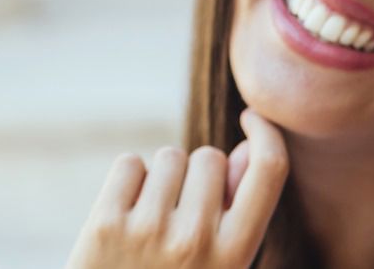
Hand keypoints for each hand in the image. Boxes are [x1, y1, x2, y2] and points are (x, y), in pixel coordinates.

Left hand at [67, 110, 288, 268]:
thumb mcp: (222, 264)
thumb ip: (240, 212)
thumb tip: (246, 148)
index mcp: (236, 253)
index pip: (269, 171)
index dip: (266, 134)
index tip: (252, 119)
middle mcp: (195, 240)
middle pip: (209, 158)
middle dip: (198, 175)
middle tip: (183, 213)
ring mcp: (148, 232)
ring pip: (169, 157)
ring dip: (163, 178)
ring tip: (153, 218)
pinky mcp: (104, 225)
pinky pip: (129, 164)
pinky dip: (129, 180)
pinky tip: (127, 213)